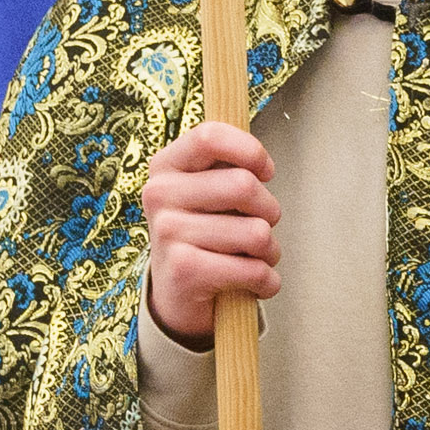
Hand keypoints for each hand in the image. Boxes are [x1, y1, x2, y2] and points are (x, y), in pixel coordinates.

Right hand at [141, 121, 280, 346]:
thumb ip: (229, 165)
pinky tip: (254, 282)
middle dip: (270, 210)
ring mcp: (168, 232)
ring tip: (253, 257)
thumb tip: (260, 159)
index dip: (250, 151)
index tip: (265, 172)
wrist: (178, 292)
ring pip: (257, 232)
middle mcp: (159, 195)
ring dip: (270, 250)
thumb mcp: (209, 191)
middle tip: (261, 225)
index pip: (209, 137)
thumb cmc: (206, 232)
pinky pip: (253, 270)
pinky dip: (267, 281)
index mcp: (166, 166)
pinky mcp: (184, 270)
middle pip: (244, 185)